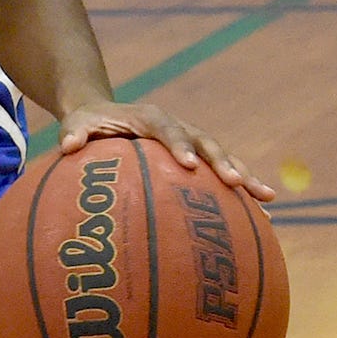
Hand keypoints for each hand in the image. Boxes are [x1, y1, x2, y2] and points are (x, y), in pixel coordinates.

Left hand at [58, 100, 275, 201]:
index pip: (168, 128)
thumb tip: (68, 146)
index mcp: (151, 118)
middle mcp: (178, 129)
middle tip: (237, 183)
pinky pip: (221, 178)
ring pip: (223, 159)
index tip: (190, 164)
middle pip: (206, 142)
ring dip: (245, 177)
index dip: (180, 144)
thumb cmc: (88, 125)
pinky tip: (265, 219)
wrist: (103, 118)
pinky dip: (242, 196)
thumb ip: (73, 132)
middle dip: (223, 162)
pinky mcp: (197, 162)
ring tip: (268, 200)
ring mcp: (191, 145)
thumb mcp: (76, 123)